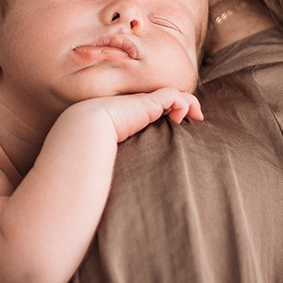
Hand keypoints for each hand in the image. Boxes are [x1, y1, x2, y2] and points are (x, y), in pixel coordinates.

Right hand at [64, 88, 202, 144]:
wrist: (86, 132)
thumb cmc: (93, 147)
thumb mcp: (111, 152)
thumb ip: (119, 157)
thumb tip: (119, 188)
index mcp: (127, 115)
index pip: (152, 106)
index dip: (168, 111)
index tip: (178, 124)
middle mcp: (135, 106)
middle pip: (165, 98)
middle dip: (183, 105)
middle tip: (195, 118)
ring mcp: (142, 102)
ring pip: (173, 94)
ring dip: (189, 102)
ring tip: (197, 116)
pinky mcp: (149, 102)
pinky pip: (173, 96)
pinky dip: (184, 103)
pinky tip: (183, 117)